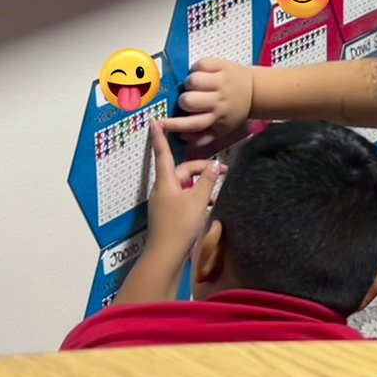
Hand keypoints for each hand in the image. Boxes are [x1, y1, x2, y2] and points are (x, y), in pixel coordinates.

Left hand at [147, 122, 223, 255]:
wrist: (166, 255)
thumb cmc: (180, 225)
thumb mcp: (198, 200)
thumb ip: (207, 180)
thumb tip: (214, 164)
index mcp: (166, 181)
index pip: (163, 154)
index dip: (160, 137)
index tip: (154, 122)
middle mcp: (162, 189)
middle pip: (182, 170)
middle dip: (200, 169)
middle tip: (222, 172)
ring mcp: (164, 202)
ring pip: (184, 185)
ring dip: (200, 185)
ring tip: (217, 193)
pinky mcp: (169, 213)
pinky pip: (184, 197)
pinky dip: (197, 197)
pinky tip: (209, 205)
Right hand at [160, 57, 252, 146]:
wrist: (255, 91)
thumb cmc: (234, 111)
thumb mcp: (222, 129)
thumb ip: (202, 137)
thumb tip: (181, 137)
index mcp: (217, 118)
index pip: (192, 124)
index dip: (174, 124)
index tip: (159, 123)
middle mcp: (218, 101)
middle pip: (188, 101)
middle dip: (184, 100)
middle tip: (190, 99)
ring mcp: (221, 82)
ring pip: (192, 81)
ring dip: (190, 83)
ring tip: (196, 86)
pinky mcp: (223, 66)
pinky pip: (200, 64)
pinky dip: (197, 68)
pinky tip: (203, 73)